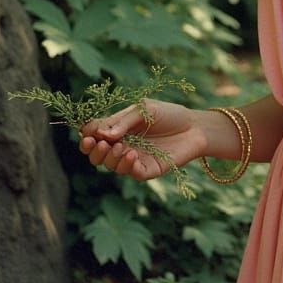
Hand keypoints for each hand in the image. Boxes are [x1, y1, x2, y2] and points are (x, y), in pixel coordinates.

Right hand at [78, 99, 204, 180]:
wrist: (195, 127)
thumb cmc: (169, 114)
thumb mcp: (145, 109)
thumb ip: (124, 121)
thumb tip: (102, 134)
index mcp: (118, 129)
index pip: (94, 135)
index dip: (87, 135)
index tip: (88, 134)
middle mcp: (122, 145)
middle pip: (97, 155)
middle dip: (93, 151)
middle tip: (100, 144)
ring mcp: (134, 159)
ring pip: (111, 166)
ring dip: (110, 158)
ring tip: (120, 147)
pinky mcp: (147, 169)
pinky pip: (131, 173)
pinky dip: (127, 166)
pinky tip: (132, 155)